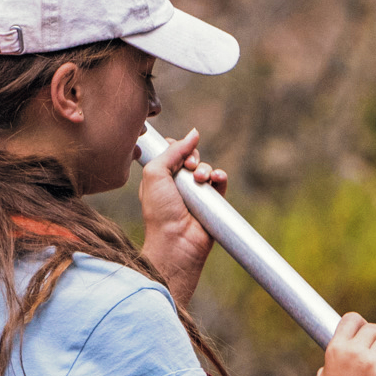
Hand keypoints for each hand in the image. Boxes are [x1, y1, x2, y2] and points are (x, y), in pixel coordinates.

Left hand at [136, 130, 228, 302]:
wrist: (176, 242)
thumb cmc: (159, 211)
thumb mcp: (155, 173)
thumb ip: (172, 151)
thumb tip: (193, 133)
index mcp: (159, 178)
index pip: (170, 153)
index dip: (176, 148)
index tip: (176, 150)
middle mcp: (177, 185)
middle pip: (190, 158)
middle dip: (192, 158)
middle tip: (189, 167)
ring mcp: (196, 194)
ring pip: (206, 169)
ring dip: (205, 169)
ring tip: (201, 179)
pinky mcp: (212, 203)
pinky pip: (220, 182)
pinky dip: (220, 177)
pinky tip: (216, 179)